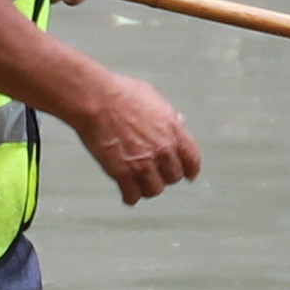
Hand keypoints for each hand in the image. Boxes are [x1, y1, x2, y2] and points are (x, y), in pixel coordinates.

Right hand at [75, 68, 203, 204]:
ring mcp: (143, 163)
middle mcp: (163, 150)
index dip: (190, 170)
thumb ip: (168, 117)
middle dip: (164, 175)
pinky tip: (127, 194)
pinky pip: (132, 195)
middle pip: (173, 177)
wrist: (97, 100)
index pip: (192, 160)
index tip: (188, 175)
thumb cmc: (120, 93)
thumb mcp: (154, 98)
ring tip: (139, 183)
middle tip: (154, 173)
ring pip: (154, 190)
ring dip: (147, 187)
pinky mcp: (123, 173)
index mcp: (174, 131)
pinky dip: (130, 197)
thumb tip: (177, 123)